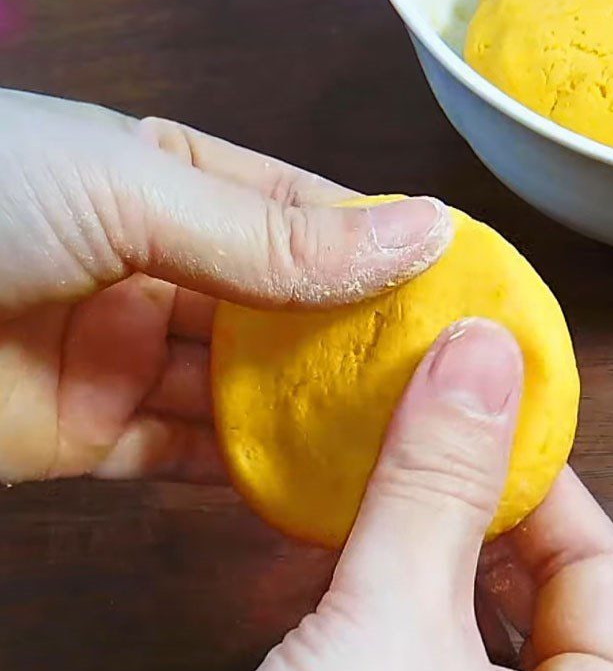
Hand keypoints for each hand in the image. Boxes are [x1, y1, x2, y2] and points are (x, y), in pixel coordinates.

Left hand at [0, 89, 450, 483]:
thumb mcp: (137, 193)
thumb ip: (275, 237)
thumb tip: (419, 233)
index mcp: (171, 182)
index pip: (303, 217)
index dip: (382, 250)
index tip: (459, 288)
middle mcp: (160, 267)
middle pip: (283, 313)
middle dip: (358, 343)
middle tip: (445, 376)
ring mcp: (128, 355)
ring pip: (244, 394)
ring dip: (311, 419)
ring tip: (400, 437)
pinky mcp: (95, 435)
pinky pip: (190, 458)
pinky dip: (248, 475)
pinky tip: (316, 487)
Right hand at [190, 318, 612, 670]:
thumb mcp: (392, 633)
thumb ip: (435, 489)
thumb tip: (483, 354)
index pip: (602, 571)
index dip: (546, 482)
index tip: (486, 413)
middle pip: (531, 593)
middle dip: (472, 509)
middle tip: (423, 434)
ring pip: (458, 622)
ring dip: (414, 547)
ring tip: (376, 476)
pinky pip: (401, 656)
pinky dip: (371, 599)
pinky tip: (330, 557)